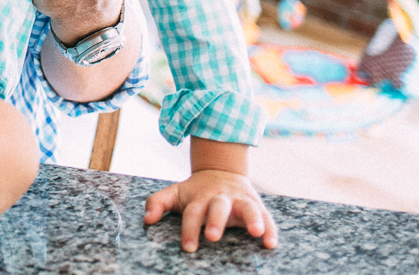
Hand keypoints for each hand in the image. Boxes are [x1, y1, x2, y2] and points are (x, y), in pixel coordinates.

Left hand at [143, 168, 277, 251]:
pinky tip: (271, 242)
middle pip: (219, 207)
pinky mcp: (256, 204)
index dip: (189, 229)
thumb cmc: (195, 191)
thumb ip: (158, 203)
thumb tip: (147, 219)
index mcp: (200, 197)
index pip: (193, 213)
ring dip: (252, 219)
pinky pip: (266, 216)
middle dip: (216, 221)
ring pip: (247, 207)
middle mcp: (220, 198)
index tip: (188, 246)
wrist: (221, 170)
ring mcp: (240, 200)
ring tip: (256, 233)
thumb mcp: (175, 193)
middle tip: (213, 236)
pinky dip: (270, 228)